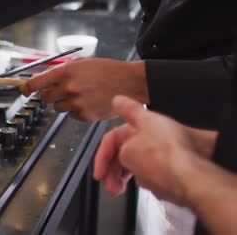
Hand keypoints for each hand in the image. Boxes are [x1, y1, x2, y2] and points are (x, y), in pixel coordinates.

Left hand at [25, 58, 147, 120]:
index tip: (24, 90)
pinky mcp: (85, 115)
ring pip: (58, 107)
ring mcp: (77, 103)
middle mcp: (69, 88)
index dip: (27, 87)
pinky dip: (77, 110)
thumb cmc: (106, 70)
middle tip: (63, 90)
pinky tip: (90, 101)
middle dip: (50, 94)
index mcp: (66, 72)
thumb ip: (61, 70)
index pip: (36, 83)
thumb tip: (40, 79)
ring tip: (81, 94)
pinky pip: (72, 115)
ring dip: (64, 102)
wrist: (130, 83)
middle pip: (46, 98)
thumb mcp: (82, 63)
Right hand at [97, 95, 217, 204]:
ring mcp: (166, 149)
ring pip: (137, 160)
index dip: (118, 113)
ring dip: (123, 175)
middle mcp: (157, 132)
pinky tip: (144, 186)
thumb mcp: (127, 152)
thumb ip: (119, 150)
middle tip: (104, 179)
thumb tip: (125, 155)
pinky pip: (152, 171)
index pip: (126, 114)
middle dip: (111, 163)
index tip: (114, 104)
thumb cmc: (161, 159)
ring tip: (117, 190)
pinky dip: (143, 178)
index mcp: (145, 121)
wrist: (191, 180)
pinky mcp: (174, 167)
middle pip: (127, 144)